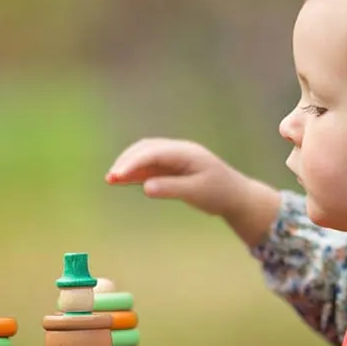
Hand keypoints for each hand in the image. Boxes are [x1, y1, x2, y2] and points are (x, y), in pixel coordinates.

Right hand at [106, 138, 246, 216]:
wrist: (236, 196)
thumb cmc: (219, 194)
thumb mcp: (196, 193)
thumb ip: (172, 188)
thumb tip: (146, 187)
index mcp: (187, 153)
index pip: (154, 153)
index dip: (133, 162)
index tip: (118, 175)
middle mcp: (179, 151)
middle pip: (146, 149)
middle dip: (127, 161)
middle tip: (111, 178)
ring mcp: (175, 157)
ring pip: (145, 156)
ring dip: (128, 165)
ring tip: (110, 179)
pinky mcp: (172, 167)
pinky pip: (150, 166)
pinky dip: (135, 172)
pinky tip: (120, 180)